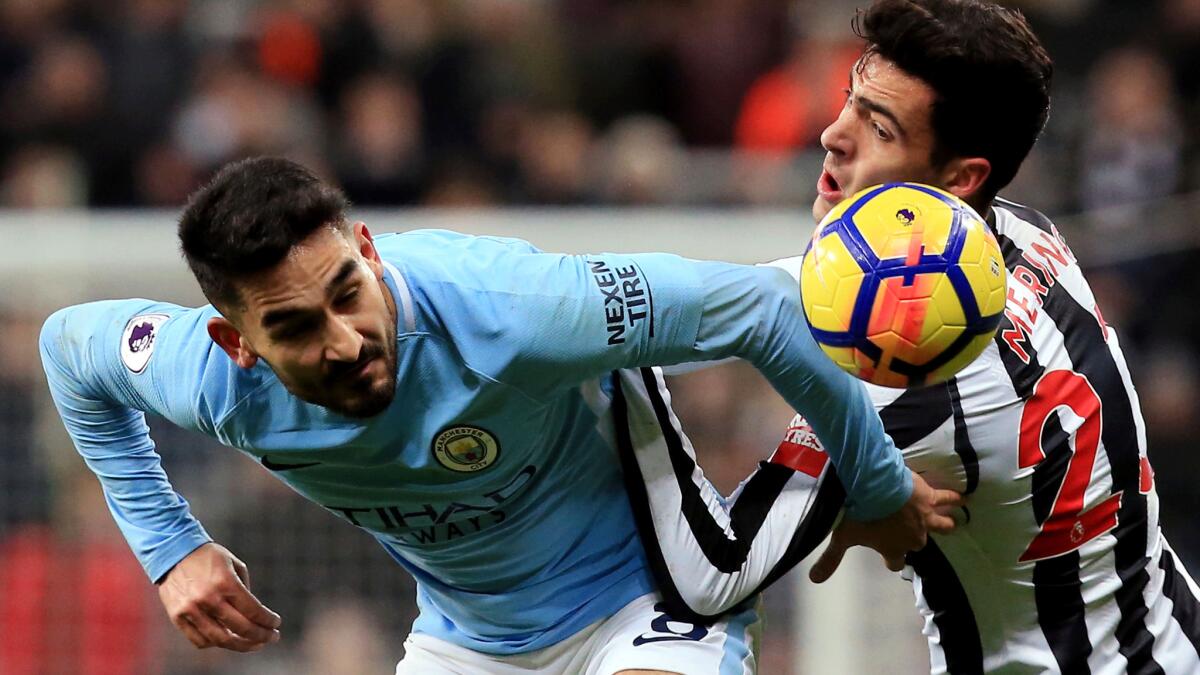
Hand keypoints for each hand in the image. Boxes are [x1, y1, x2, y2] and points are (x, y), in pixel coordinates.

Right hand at [157, 542, 281, 651]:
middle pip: (241, 629)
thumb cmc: (208, 556)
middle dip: (261, 636)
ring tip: (254, 644)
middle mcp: (208, 598)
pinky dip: (216, 644)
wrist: (172, 550)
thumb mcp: (234, 564)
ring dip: (242, 646)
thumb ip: (245, 590)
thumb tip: (255, 614)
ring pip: (220, 640)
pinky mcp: (177, 617)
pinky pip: (199, 640)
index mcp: (225, 582)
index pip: (253, 611)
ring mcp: (191, 610)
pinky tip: (228, 639)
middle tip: (272, 637)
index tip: (276, 624)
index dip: (268, 620)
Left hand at [809, 471, 963, 582]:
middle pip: (918, 543)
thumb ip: (831, 559)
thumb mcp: (842, 536)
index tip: (888, 556)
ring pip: (942, 524)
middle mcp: (913, 537)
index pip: (895, 562)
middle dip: (915, 539)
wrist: (874, 486)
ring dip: (946, 523)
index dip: (891, 559)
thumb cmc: (859, 513)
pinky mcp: (930, 498)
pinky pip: (948, 498)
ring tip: (955, 522)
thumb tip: (814, 580)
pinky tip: (965, 497)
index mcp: (893, 548)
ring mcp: (924, 518)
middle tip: (912, 533)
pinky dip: (956, 498)